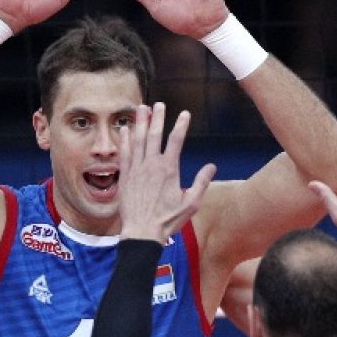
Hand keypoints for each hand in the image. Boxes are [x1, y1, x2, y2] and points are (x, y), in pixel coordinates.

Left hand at [117, 102, 215, 243]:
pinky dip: (125, 140)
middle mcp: (152, 165)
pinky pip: (124, 153)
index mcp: (169, 169)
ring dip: (140, 123)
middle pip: (154, 135)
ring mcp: (136, 169)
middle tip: (159, 104)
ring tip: (141, 108)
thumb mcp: (191, 203)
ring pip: (138, 140)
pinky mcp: (125, 176)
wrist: (142, 232)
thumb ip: (201, 182)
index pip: (176, 140)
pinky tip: (125, 129)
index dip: (181, 125)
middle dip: (157, 117)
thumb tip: (212, 166)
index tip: (184, 113)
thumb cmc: (168, 220)